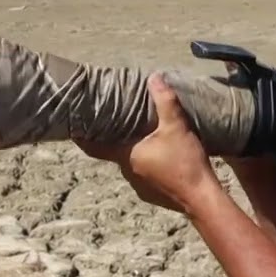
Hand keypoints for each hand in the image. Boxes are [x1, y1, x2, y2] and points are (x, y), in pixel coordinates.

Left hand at [74, 72, 222, 214]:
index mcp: (126, 156)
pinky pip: (144, 175)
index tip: (73, 128)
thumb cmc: (185, 162)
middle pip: (114, 152)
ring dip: (134, 152)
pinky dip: (147, 164)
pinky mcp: (152, 194)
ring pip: (131, 164)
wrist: (202, 198)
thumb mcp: (176, 127)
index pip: (94, 147)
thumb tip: (155, 78)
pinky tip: (161, 157)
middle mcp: (128, 173)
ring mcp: (139, 186)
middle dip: (115, 139)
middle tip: (117, 122)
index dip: (81, 137)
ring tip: (143, 137)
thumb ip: (165, 101)